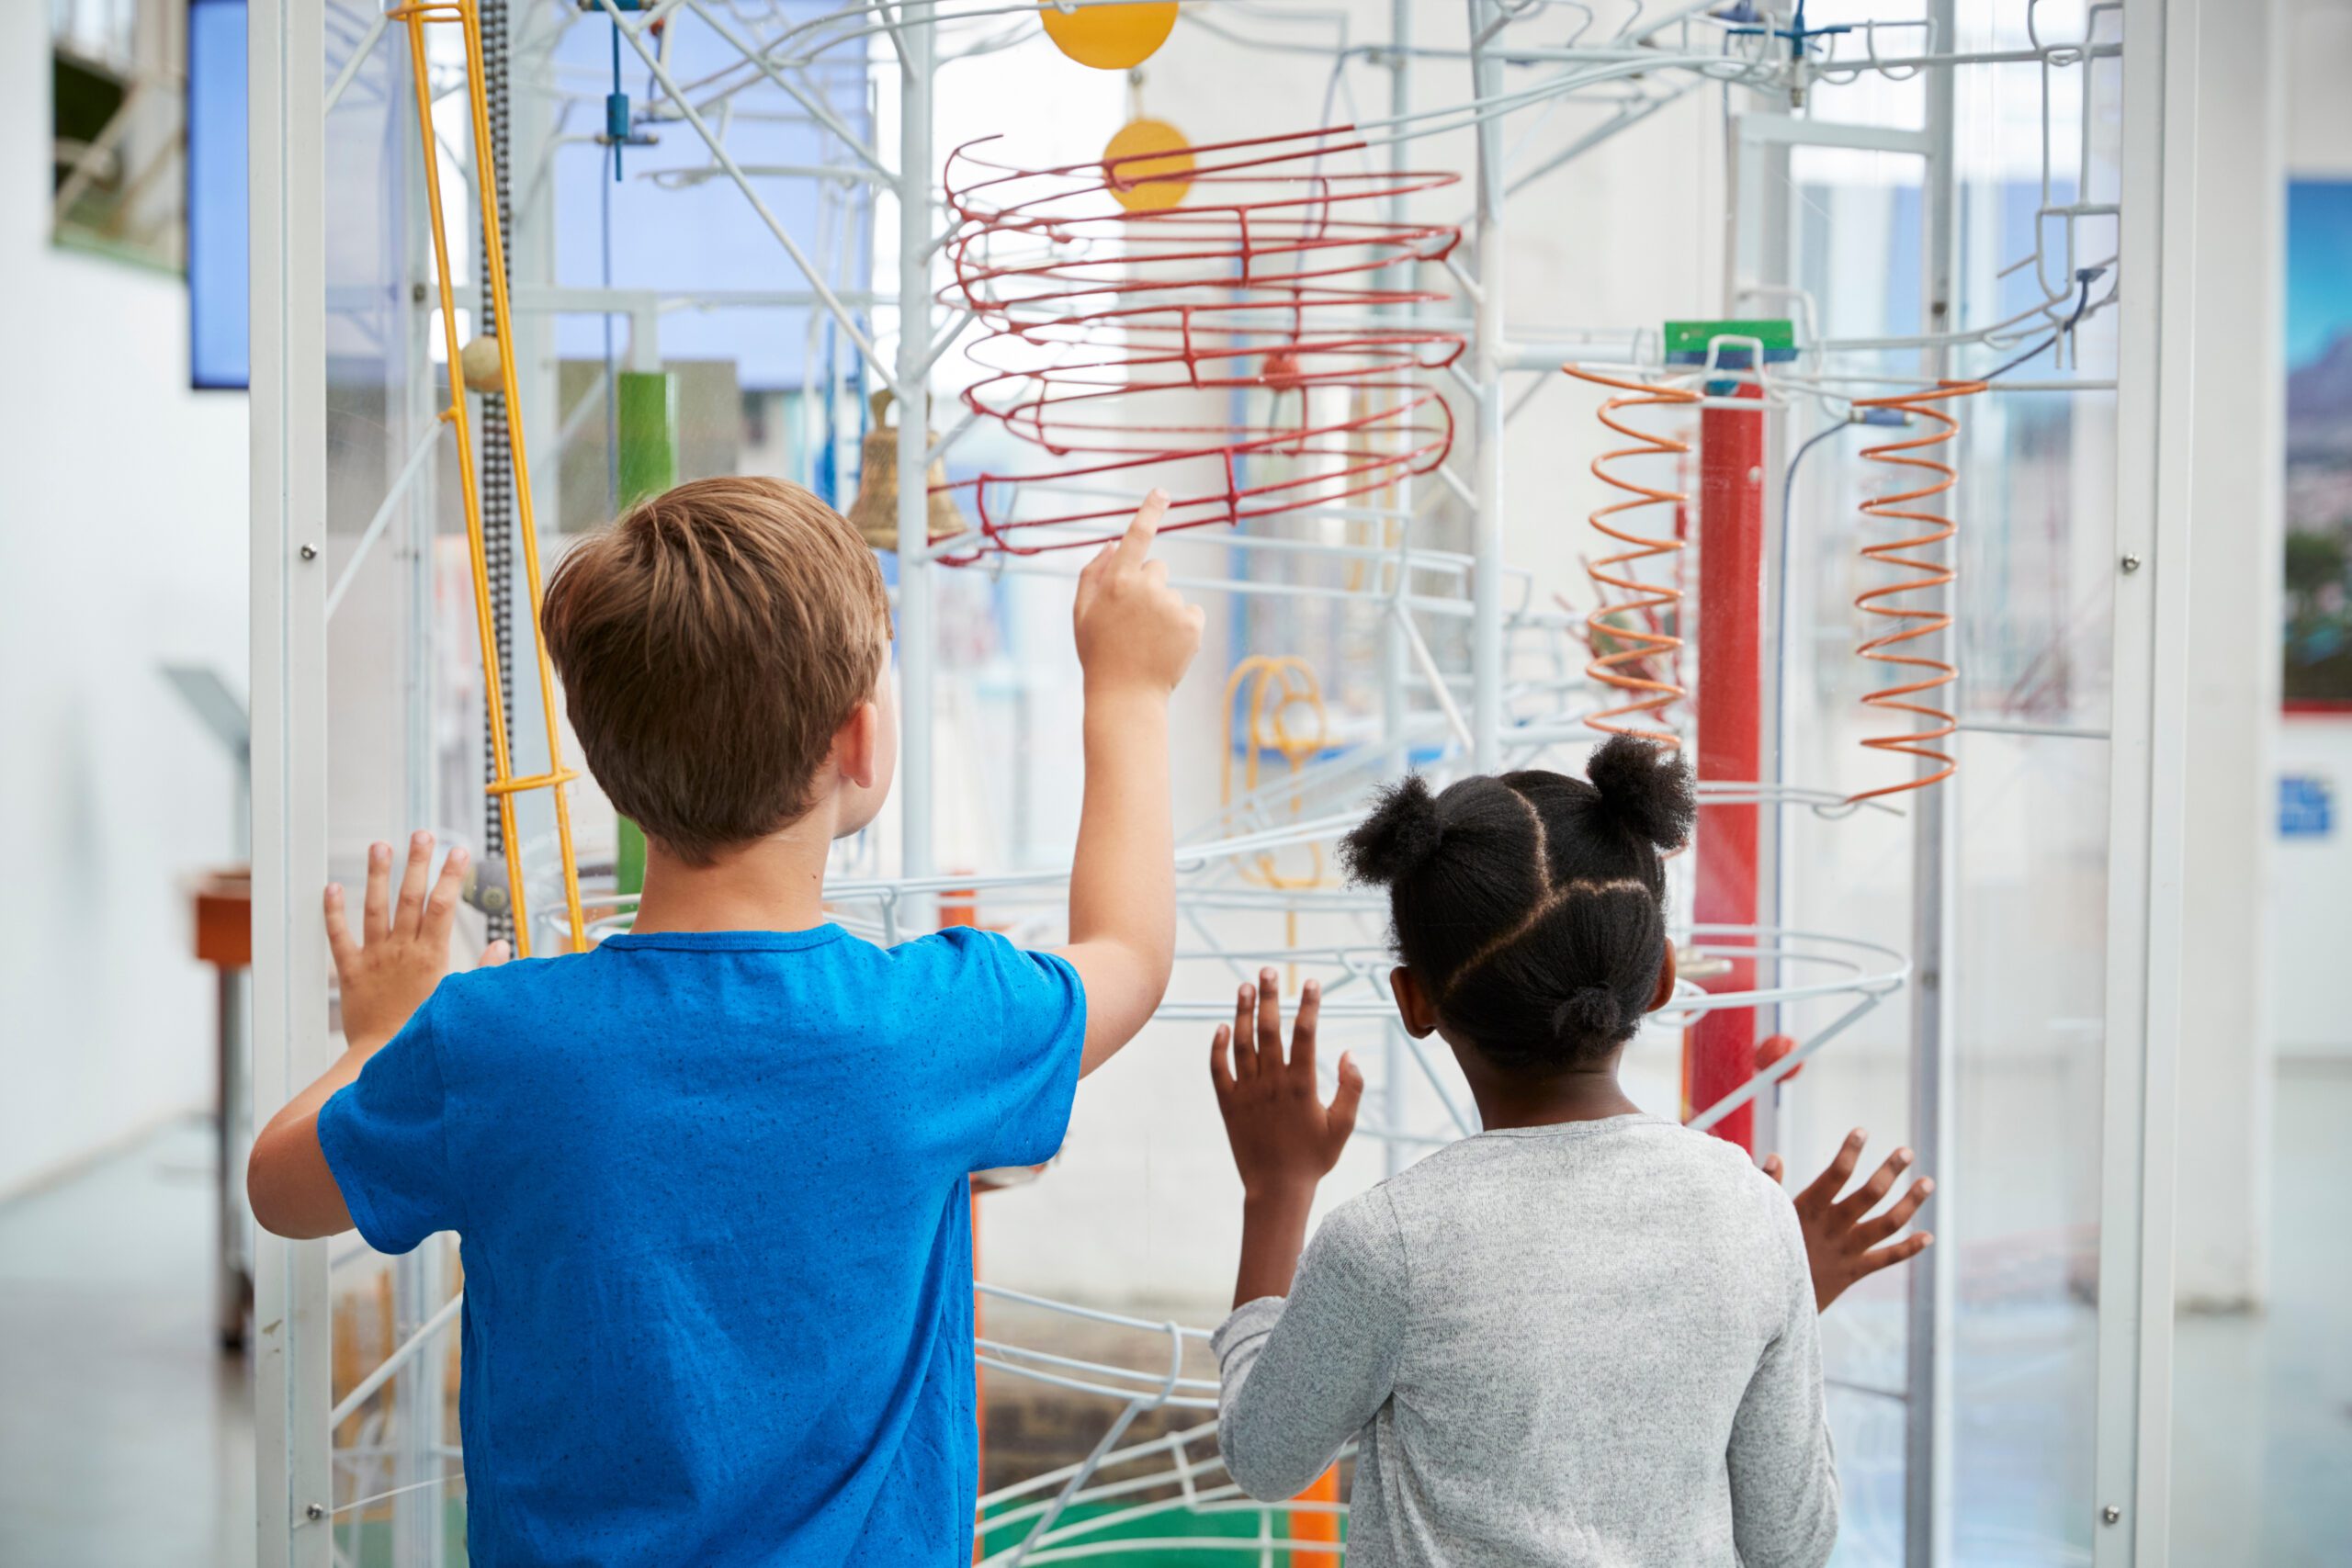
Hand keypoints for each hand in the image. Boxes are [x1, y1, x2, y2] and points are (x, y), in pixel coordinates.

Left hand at [325, 832, 508, 1049]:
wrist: (383, 1059)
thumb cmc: (426, 1031)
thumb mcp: (460, 999)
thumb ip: (483, 970)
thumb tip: (501, 945)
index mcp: (432, 956)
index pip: (443, 906)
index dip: (451, 876)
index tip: (459, 851)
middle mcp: (403, 950)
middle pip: (411, 897)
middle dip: (418, 862)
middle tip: (422, 833)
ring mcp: (375, 957)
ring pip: (375, 908)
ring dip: (378, 875)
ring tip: (381, 845)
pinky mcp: (351, 971)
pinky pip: (339, 936)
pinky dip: (333, 911)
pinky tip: (332, 886)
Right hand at [1073, 490, 1204, 696]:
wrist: (1126, 696)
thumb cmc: (1099, 653)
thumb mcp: (1082, 613)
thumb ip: (1093, 573)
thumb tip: (1113, 542)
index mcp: (1117, 582)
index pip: (1137, 537)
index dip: (1150, 511)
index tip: (1163, 491)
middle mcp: (1146, 588)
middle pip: (1157, 569)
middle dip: (1148, 586)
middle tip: (1134, 620)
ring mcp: (1171, 605)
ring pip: (1173, 594)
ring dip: (1164, 611)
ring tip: (1148, 640)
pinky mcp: (1193, 623)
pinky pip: (1192, 612)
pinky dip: (1183, 625)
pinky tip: (1166, 646)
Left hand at [1210, 971, 1363, 1201]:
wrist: (1276, 1190)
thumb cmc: (1314, 1159)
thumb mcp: (1344, 1127)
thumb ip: (1351, 1088)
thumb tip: (1348, 1052)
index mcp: (1302, 1086)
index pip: (1305, 1034)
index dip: (1308, 1005)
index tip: (1310, 982)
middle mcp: (1272, 1084)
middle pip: (1269, 1030)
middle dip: (1270, 996)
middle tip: (1268, 969)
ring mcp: (1247, 1093)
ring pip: (1242, 1043)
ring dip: (1243, 1012)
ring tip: (1244, 986)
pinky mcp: (1228, 1105)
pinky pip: (1219, 1070)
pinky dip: (1218, 1047)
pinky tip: (1222, 1026)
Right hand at [1763, 1129, 1934, 1310]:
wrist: (1769, 1302)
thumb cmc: (1764, 1252)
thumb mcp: (1764, 1217)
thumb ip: (1771, 1186)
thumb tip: (1775, 1157)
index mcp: (1808, 1209)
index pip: (1835, 1174)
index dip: (1849, 1152)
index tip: (1862, 1131)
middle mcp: (1833, 1227)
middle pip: (1869, 1195)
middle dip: (1890, 1171)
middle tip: (1906, 1152)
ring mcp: (1847, 1250)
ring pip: (1887, 1224)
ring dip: (1910, 1203)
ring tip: (1928, 1182)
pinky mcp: (1854, 1271)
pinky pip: (1887, 1259)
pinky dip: (1909, 1248)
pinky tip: (1928, 1237)